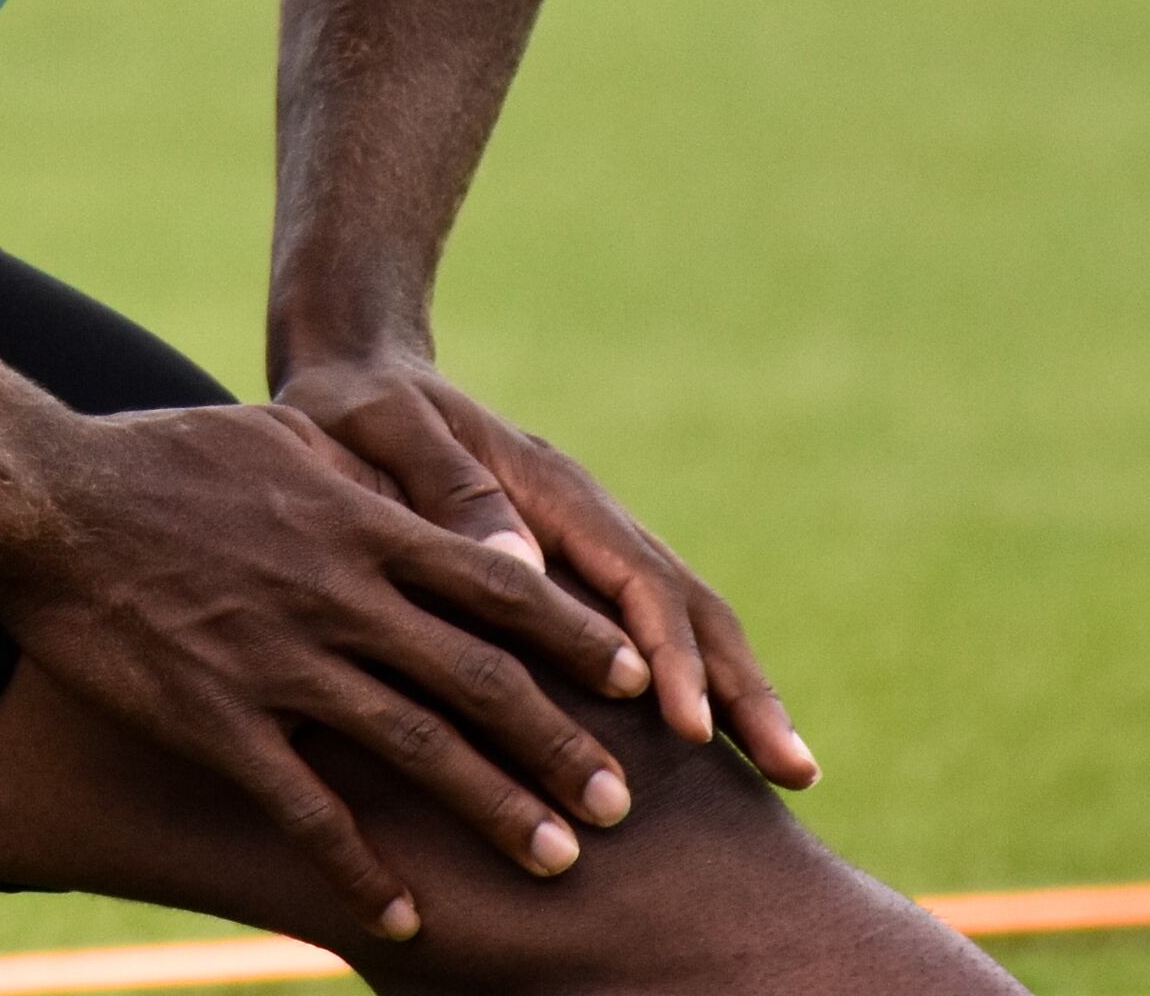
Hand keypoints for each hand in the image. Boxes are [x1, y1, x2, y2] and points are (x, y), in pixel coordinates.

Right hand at [0, 398, 669, 941]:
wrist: (43, 499)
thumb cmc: (160, 457)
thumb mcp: (279, 437)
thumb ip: (362, 473)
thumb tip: (429, 492)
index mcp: (358, 523)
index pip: (497, 582)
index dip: (574, 636)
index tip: (635, 680)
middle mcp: (337, 593)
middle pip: (477, 676)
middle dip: (558, 744)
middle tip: (621, 803)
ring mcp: (280, 661)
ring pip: (414, 746)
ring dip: (492, 807)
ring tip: (555, 860)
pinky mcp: (218, 719)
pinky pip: (306, 808)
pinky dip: (362, 866)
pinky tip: (406, 916)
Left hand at [278, 349, 816, 792]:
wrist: (357, 373)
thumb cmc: (356, 409)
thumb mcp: (385, 429)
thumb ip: (447, 488)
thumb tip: (524, 572)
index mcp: (552, 486)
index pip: (635, 578)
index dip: (667, 654)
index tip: (689, 731)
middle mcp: (589, 517)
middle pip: (689, 603)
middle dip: (744, 687)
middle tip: (793, 774)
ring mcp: (590, 544)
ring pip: (686, 620)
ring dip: (740, 694)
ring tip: (790, 776)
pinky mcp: (574, 572)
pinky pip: (650, 630)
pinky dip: (696, 686)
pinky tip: (717, 753)